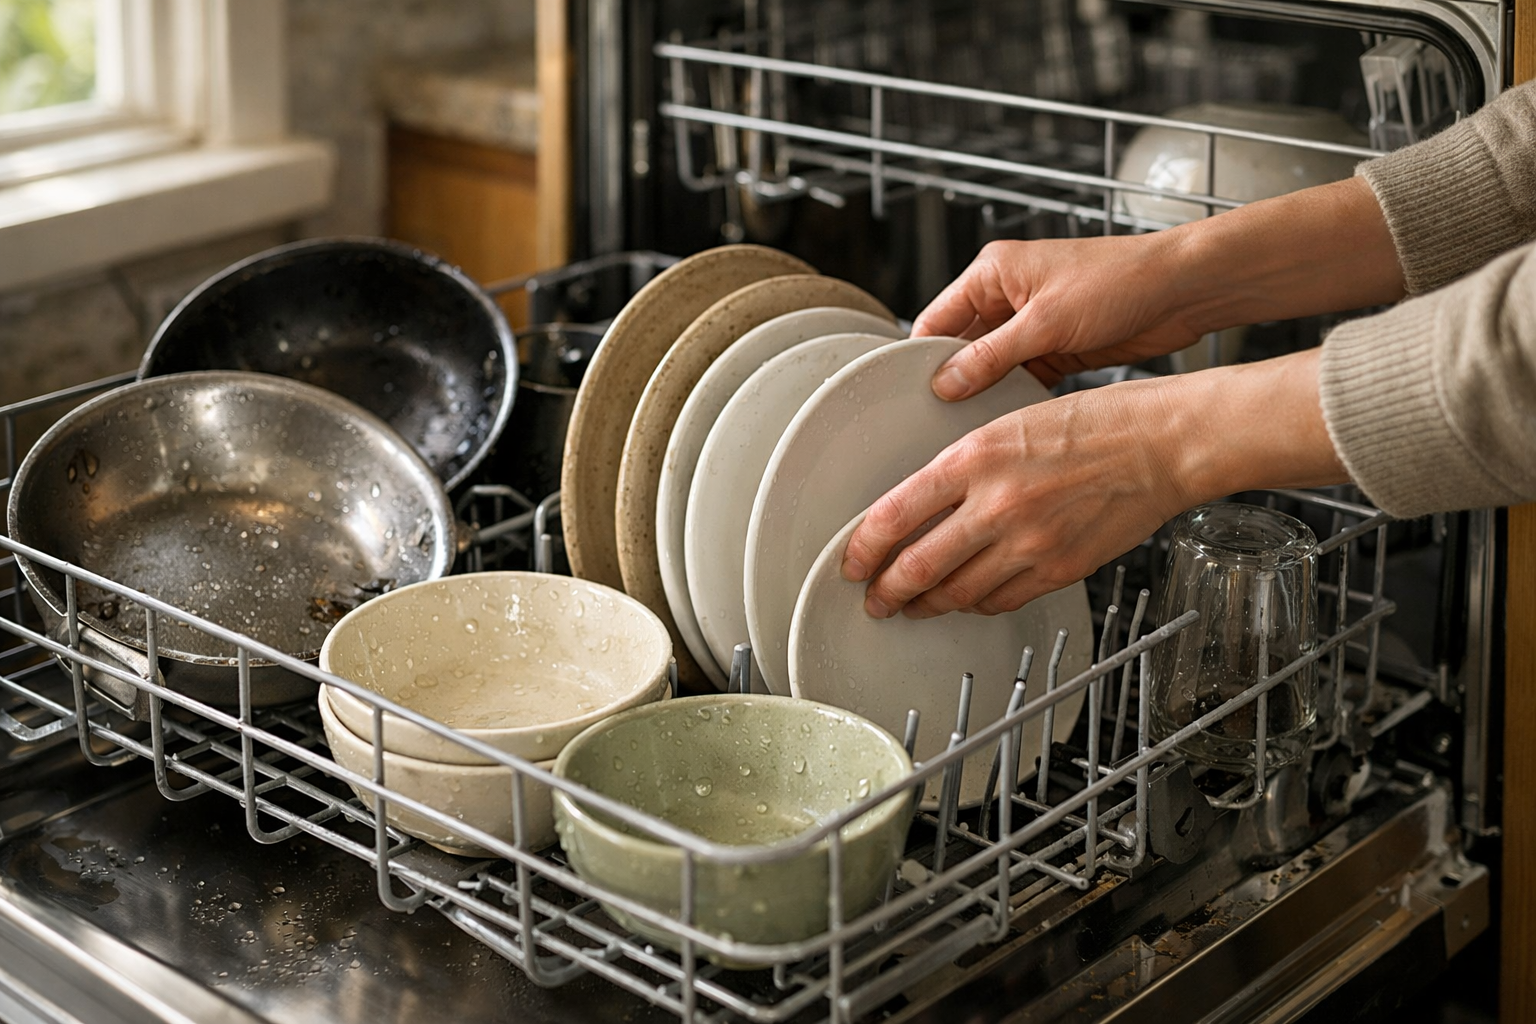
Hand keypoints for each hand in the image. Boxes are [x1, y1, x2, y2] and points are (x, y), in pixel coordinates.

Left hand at [841, 350, 1347, 616]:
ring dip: (926, 604)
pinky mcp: (1059, 568)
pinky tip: (967, 598)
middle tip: (873, 600)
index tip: (851, 562)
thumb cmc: (1098, 421)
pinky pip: (1000, 600)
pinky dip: (975, 604)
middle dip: (886, 592)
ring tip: (913, 605)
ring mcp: (1028, 541)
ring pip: (956, 592)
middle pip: (917, 567)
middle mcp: (996, 503)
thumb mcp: (1013, 417)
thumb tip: (924, 497)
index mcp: (975, 456)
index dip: (863, 549)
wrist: (1166, 443)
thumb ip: (966, 461)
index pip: (894, 514)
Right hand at [914, 233, 1204, 393]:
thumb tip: (948, 381)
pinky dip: (1016, 396)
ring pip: (992, 366)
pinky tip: (1010, 417)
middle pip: (962, 345)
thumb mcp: (1046, 320)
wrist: (1183, 290)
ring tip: (974, 422)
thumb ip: (992, 355)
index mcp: (994, 272)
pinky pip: (1022, 377)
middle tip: (942, 415)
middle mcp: (1009, 295)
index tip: (914, 391)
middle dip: (955, 378)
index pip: (938, 317)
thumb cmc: (1123, 277)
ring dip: (988, 391)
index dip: (924, 355)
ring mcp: (1034, 323)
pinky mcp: (1058, 347)